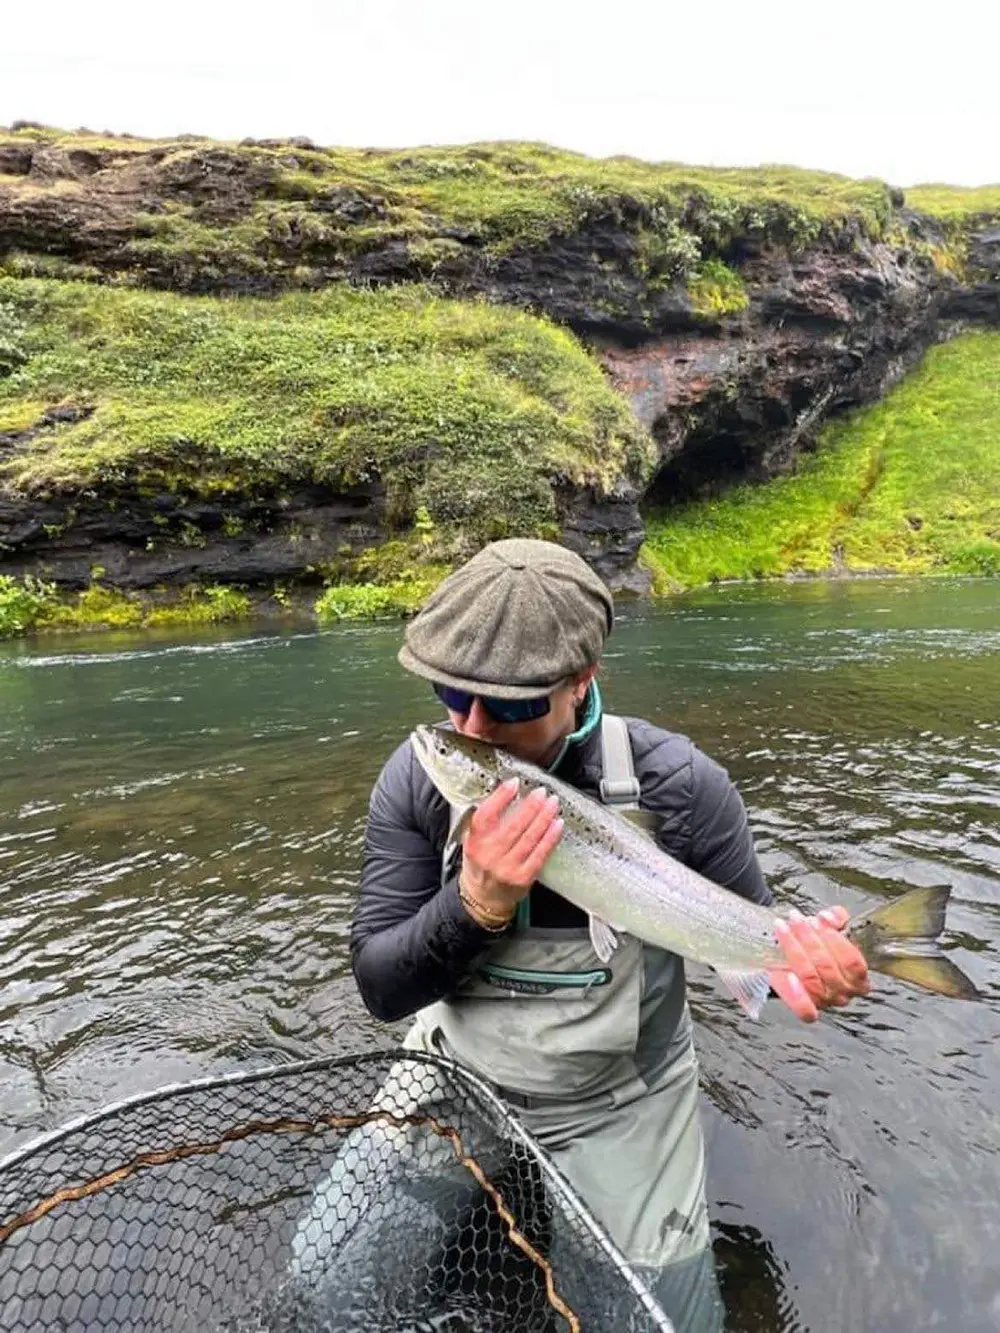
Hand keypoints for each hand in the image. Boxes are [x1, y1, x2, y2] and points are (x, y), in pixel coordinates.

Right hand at [459, 779, 563, 921]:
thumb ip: (485, 821)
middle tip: (541, 792)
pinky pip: (540, 853)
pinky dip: (550, 837)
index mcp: (474, 843)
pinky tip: (557, 825)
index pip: (485, 816)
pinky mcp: (523, 877)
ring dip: (544, 818)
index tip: (514, 783)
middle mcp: (489, 856)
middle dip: (530, 806)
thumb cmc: (481, 863)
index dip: (500, 798)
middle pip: (513, 826)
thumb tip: (507, 792)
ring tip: (552, 804)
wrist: (484, 896)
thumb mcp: (473, 841)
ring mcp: (507, 868)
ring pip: (529, 838)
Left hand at [769, 907, 870, 1022]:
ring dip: (795, 950)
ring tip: (783, 929)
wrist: (788, 959)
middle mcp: (845, 993)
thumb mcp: (827, 927)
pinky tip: (787, 974)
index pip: (852, 961)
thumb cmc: (814, 944)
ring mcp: (826, 1002)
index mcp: (859, 977)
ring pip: (812, 979)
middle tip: (796, 920)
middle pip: (828, 967)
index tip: (817, 919)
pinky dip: (797, 994)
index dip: (834, 938)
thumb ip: (835, 918)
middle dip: (809, 939)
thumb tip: (832, 916)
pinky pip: (806, 1010)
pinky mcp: (807, 1009)